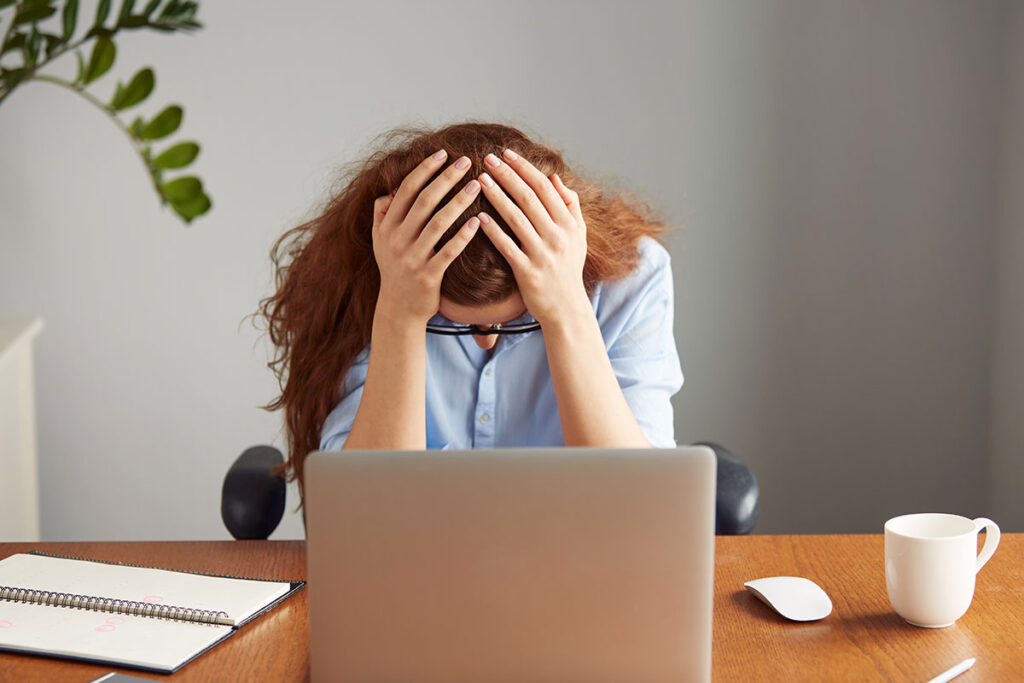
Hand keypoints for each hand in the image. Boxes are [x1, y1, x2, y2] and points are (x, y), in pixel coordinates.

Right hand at [372, 150, 481, 324]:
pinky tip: (477, 221)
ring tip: (477, 185)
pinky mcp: (427, 276)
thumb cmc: (395, 270)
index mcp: (387, 226)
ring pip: (437, 223)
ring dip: (458, 201)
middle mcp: (396, 240)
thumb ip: (382, 214)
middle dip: (446, 178)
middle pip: (424, 201)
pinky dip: (462, 236)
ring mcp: (411, 259)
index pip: (406, 189)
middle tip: (467, 161)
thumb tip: (390, 190)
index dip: (425, 169)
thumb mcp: (381, 241)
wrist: (398, 310)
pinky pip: (448, 252)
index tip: (443, 153)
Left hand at [475, 149, 589, 326]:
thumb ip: (570, 205)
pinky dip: (493, 231)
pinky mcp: (528, 273)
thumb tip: (554, 177)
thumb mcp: (578, 235)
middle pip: (529, 198)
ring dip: (497, 197)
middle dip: (507, 175)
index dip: (524, 168)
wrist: (566, 308)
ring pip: (517, 219)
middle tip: (487, 158)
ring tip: (479, 180)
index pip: (545, 187)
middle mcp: (558, 236)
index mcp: (569, 224)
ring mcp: (543, 255)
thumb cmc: (568, 268)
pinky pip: (507, 247)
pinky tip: (478, 217)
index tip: (506, 153)